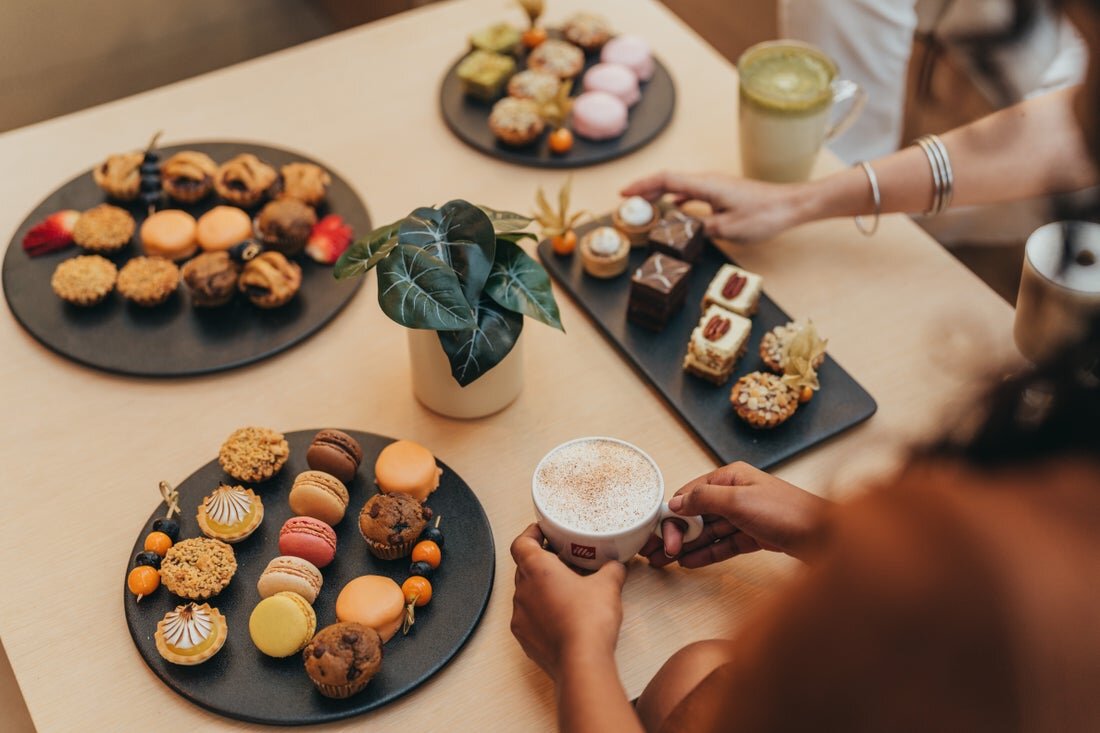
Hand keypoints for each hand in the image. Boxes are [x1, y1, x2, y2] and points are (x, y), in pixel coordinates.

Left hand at [510, 524, 626, 678]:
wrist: (581, 662)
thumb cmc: (589, 619)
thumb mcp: (608, 585)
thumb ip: (612, 568)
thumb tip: (616, 564)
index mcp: (536, 569)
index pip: (521, 542)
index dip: (531, 534)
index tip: (543, 532)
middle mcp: (522, 590)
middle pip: (524, 567)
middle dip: (543, 562)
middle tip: (564, 560)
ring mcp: (520, 616)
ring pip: (527, 593)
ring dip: (542, 588)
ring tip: (566, 590)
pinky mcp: (524, 638)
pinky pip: (529, 617)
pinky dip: (542, 612)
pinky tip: (562, 616)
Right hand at [621, 171, 809, 242]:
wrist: (791, 206)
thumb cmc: (764, 215)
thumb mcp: (728, 229)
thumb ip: (701, 230)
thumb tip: (681, 232)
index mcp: (705, 185)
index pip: (665, 181)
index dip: (642, 186)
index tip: (624, 194)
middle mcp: (708, 182)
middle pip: (668, 181)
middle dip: (645, 190)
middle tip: (627, 203)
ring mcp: (716, 187)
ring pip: (680, 187)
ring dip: (660, 195)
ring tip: (644, 207)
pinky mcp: (723, 194)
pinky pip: (692, 194)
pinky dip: (677, 201)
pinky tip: (673, 210)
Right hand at [640, 462, 828, 567]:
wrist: (826, 536)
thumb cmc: (788, 512)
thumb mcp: (739, 501)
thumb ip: (704, 499)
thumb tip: (676, 502)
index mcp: (731, 477)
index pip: (690, 494)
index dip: (671, 515)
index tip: (660, 535)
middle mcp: (736, 493)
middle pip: (697, 514)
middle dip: (676, 533)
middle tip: (659, 553)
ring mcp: (745, 516)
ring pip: (709, 531)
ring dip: (687, 545)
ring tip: (667, 561)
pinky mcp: (754, 536)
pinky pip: (724, 544)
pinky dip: (707, 553)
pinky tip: (690, 562)